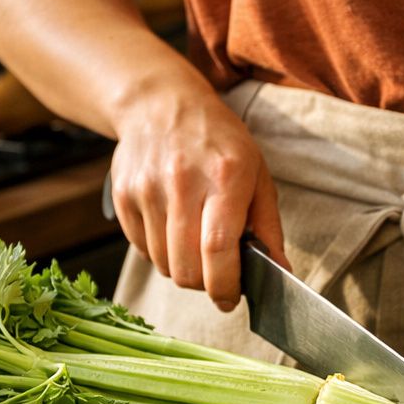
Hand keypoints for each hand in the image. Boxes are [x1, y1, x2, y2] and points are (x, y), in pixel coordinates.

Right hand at [109, 91, 286, 309]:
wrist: (161, 104)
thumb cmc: (218, 143)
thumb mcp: (257, 175)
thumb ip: (268, 228)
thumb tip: (280, 273)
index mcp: (225, 176)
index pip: (219, 249)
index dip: (225, 286)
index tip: (231, 299)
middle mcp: (182, 181)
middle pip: (186, 267)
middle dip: (204, 284)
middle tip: (216, 275)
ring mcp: (147, 189)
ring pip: (162, 264)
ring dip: (182, 268)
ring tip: (194, 243)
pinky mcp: (123, 196)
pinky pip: (141, 250)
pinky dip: (159, 252)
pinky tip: (172, 228)